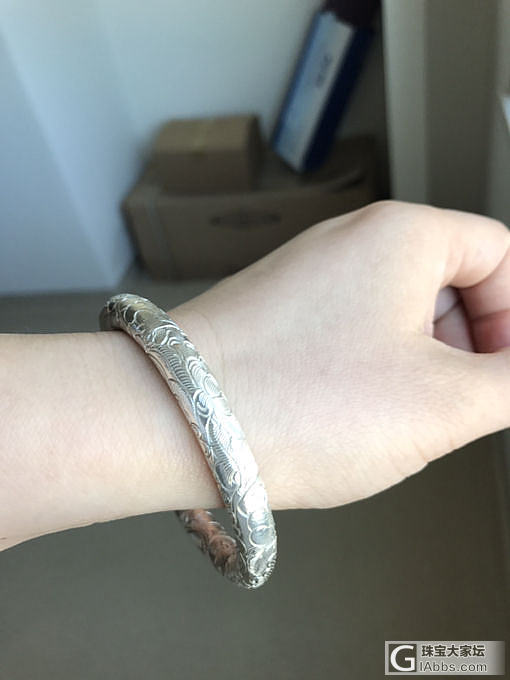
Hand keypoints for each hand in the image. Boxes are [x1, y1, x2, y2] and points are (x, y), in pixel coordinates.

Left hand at [170, 200, 509, 509]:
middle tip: (449, 406)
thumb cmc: (296, 403)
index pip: (498, 253)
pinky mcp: (277, 314)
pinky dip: (368, 372)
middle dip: (464, 347)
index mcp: (401, 235)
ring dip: (416, 367)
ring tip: (391, 418)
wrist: (171, 419)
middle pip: (448, 282)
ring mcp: (306, 277)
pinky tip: (344, 415)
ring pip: (397, 314)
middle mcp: (348, 242)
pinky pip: (349, 333)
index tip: (502, 376)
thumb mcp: (442, 404)